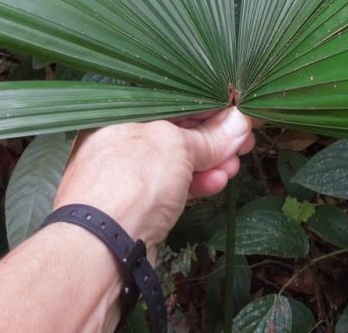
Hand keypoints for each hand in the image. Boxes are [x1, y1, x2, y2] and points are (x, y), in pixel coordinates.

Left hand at [51, 107, 255, 247]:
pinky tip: (217, 182)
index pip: (173, 102)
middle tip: (245, 138)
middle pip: (176, 132)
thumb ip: (209, 137)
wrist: (102, 246)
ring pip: (175, 162)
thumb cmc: (129, 181)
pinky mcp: (133, 205)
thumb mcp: (178, 146)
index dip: (209, 106)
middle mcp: (118, 140)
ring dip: (210, 162)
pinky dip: (193, 184)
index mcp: (118, 113)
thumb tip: (238, 124)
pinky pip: (169, 187)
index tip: (237, 112)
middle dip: (214, 138)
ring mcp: (124, 175)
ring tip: (235, 163)